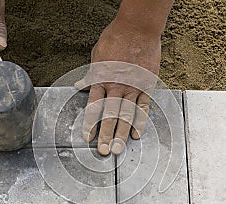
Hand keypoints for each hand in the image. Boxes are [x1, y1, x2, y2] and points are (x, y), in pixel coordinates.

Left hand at [75, 18, 161, 155]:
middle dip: (106, 135)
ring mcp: (133, 87)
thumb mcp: (97, 56)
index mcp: (102, 80)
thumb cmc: (115, 38)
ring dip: (121, 134)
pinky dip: (139, 121)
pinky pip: (143, 106)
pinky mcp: (146, 85)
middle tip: (104, 151)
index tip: (88, 137)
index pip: (94, 107)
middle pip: (110, 116)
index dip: (90, 123)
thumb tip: (79, 85)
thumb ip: (90, 74)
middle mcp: (116, 87)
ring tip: (118, 149)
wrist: (137, 29)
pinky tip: (136, 133)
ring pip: (126, 115)